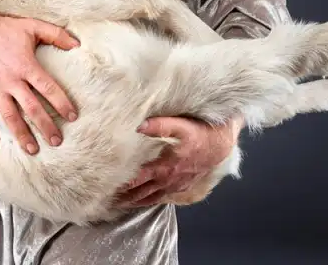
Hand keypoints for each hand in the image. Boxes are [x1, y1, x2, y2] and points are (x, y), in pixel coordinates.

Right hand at [0, 0, 79, 154]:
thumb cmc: (4, 29)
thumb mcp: (32, 26)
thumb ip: (56, 35)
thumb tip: (77, 45)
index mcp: (26, 66)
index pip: (47, 88)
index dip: (61, 103)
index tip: (72, 116)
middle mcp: (11, 80)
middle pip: (31, 108)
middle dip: (45, 126)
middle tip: (57, 141)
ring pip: (9, 116)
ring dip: (21, 134)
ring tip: (32, 149)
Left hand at [114, 116, 243, 208]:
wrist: (222, 144)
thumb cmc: (201, 133)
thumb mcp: (181, 125)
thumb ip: (160, 125)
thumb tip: (139, 125)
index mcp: (164, 166)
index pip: (137, 178)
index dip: (122, 182)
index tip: (105, 185)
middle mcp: (168, 179)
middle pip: (141, 191)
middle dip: (124, 196)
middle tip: (106, 199)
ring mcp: (175, 184)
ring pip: (151, 196)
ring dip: (135, 201)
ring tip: (119, 204)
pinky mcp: (182, 185)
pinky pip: (163, 197)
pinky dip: (150, 200)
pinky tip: (143, 201)